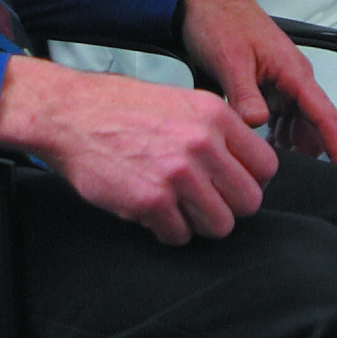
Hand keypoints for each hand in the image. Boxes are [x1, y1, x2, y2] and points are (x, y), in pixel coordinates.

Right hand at [0, 56, 279, 244]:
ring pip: (220, 225)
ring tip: (178, 209)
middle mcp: (202, 144)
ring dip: (199, 223)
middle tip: (204, 201)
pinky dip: (167, 231)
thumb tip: (244, 164)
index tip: (230, 184)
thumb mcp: (182, 101)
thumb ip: (217, 130)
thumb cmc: (121, 108)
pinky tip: (152, 212)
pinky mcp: (151, 201)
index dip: (249, 180)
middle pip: (249, 202)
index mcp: (215, 116)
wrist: (70, 114)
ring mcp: (178, 174)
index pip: (266, 166)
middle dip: (228, 207)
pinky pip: (180, 236)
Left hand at [174, 0, 336, 169]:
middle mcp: (291, 76)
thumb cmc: (218, 18)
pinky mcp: (264, 82)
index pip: (326, 116)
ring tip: (268, 161)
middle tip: (289, 172)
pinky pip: (278, 114)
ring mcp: (279, 80)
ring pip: (295, 121)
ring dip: (287, 141)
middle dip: (308, 150)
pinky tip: (259, 142)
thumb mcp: (230, 60)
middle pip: (313, 124)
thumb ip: (245, 95)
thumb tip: (256, 124)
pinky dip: (273, 131)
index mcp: (292, 70)